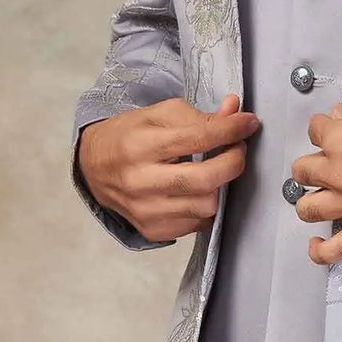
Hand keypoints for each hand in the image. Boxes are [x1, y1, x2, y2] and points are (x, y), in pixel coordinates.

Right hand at [77, 93, 259, 242]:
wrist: (93, 168)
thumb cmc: (129, 137)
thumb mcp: (157, 115)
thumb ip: (198, 115)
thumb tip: (234, 112)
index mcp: (141, 145)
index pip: (198, 138)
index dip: (231, 130)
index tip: (248, 123)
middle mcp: (141, 181)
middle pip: (207, 180)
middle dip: (234, 162)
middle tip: (237, 149)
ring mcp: (146, 211)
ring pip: (206, 206)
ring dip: (219, 186)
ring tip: (212, 170)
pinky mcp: (152, 230)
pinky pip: (197, 223)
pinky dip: (204, 205)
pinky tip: (195, 191)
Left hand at [287, 97, 341, 264]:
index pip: (315, 130)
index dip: (323, 127)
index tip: (331, 129)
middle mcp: (339, 174)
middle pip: (302, 170)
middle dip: (312, 164)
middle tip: (325, 164)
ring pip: (307, 209)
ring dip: (310, 202)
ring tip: (321, 198)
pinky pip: (332, 250)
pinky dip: (319, 250)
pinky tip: (317, 242)